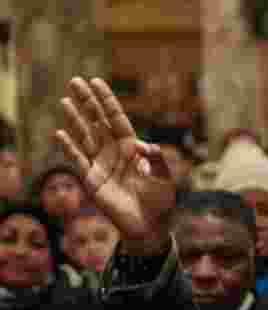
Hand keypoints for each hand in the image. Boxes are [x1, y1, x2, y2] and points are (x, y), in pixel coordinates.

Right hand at [55, 77, 175, 255]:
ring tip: (65, 100)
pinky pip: (77, 160)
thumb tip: (142, 146)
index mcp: (132, 148)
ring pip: (85, 136)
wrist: (150, 226)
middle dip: (87, 102)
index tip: (96, 81)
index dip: (107, 101)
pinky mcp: (92, 180)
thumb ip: (158, 159)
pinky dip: (69, 147)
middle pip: (97, 122)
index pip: (117, 119)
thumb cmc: (160, 202)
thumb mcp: (164, 178)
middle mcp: (114, 153)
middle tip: (74, 81)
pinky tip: (60, 133)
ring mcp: (101, 165)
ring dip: (75, 119)